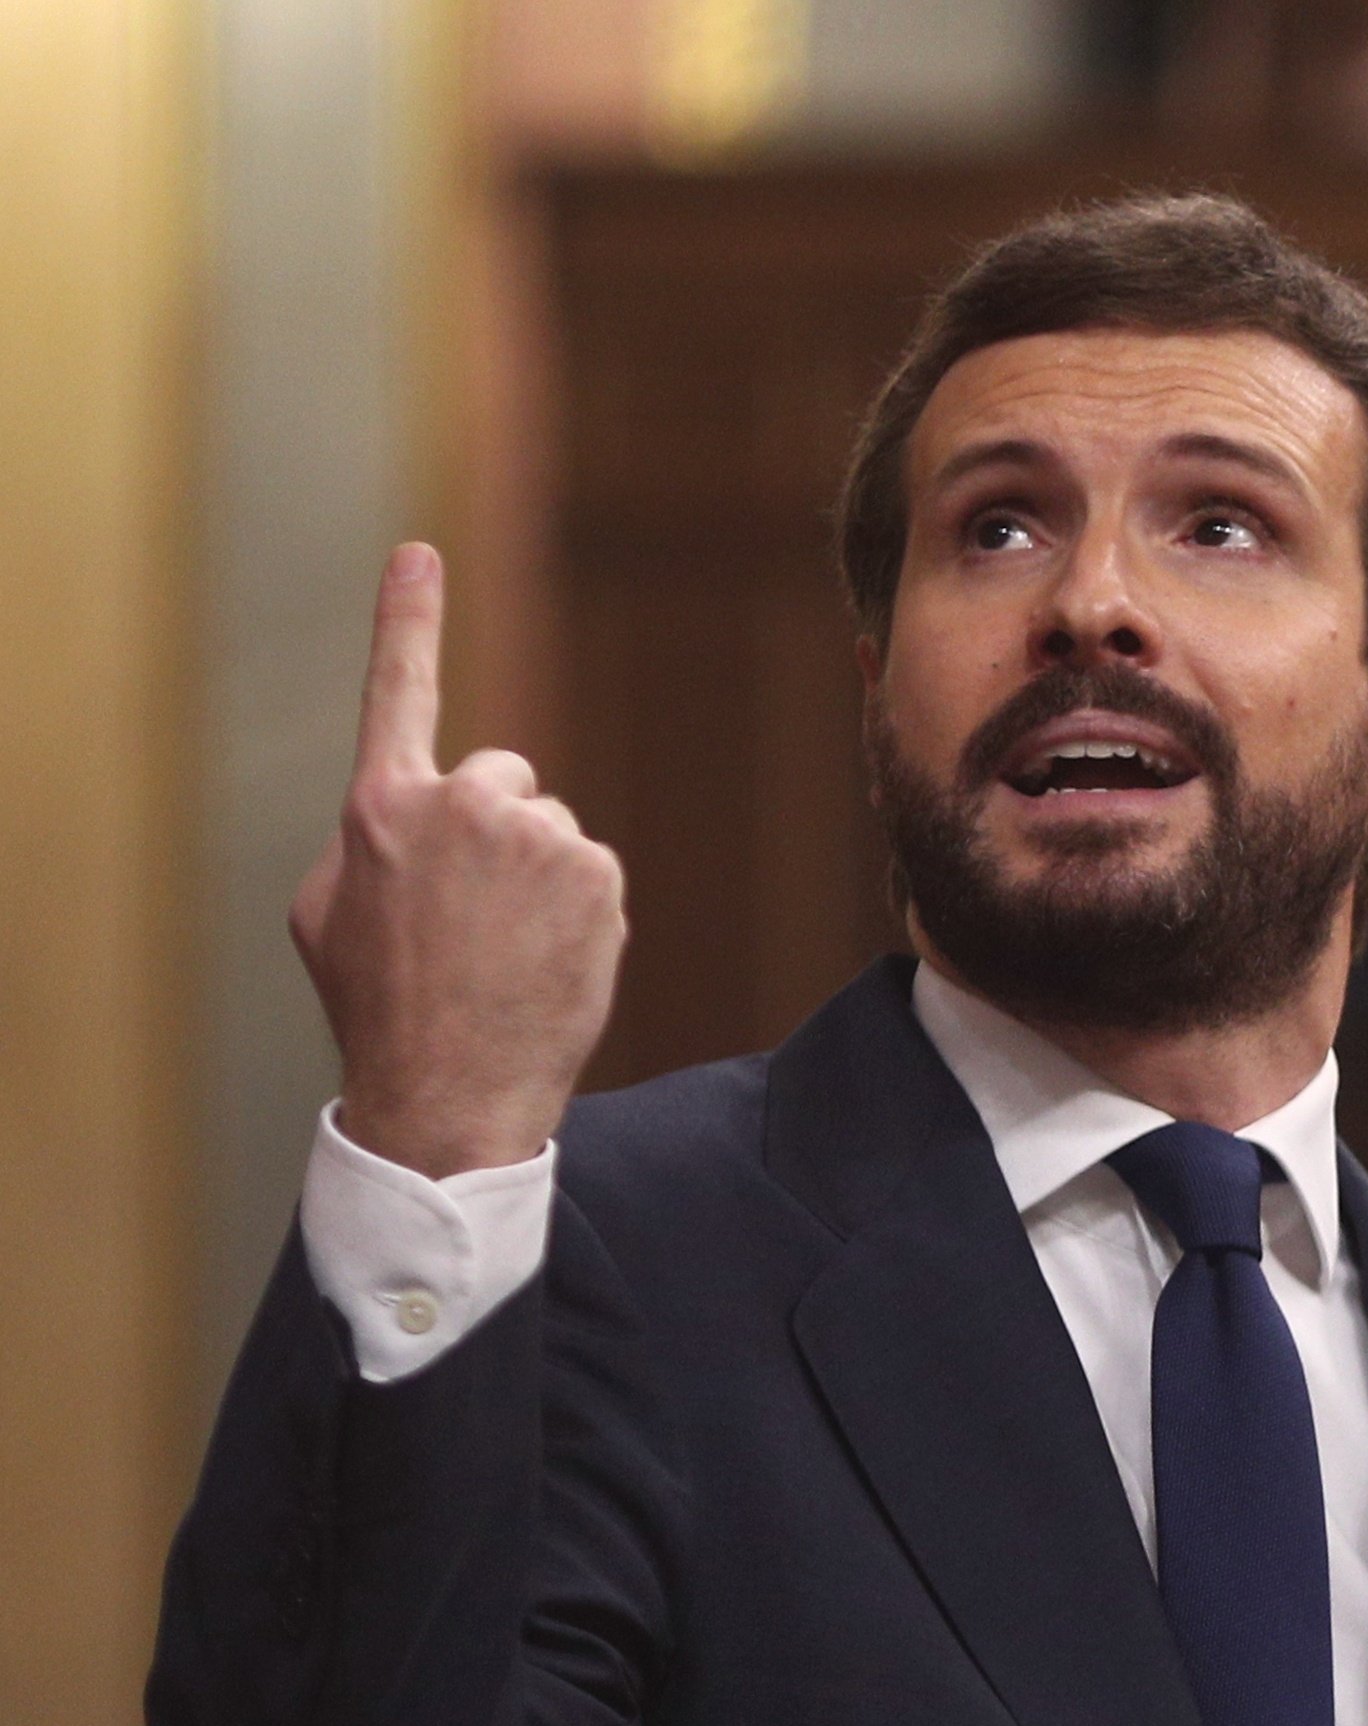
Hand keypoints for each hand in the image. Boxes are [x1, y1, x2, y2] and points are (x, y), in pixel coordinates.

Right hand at [290, 543, 624, 1179]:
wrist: (451, 1085)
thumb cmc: (377, 1005)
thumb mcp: (329, 912)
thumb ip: (369, 840)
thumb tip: (409, 817)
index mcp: (381, 806)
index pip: (398, 691)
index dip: (408, 619)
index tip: (418, 554)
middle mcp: (461, 803)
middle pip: (502, 777)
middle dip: (495, 829)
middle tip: (472, 913)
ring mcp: (535, 835)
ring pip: (549, 831)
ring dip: (537, 877)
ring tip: (504, 950)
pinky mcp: (596, 871)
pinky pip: (590, 872)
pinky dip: (578, 911)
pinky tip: (545, 961)